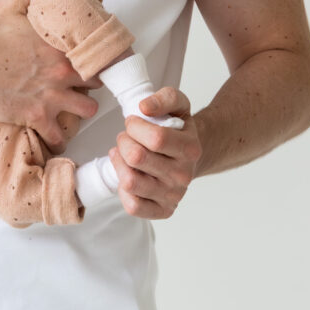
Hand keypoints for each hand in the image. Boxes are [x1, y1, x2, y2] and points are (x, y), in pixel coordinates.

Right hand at [0, 0, 100, 151]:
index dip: (101, 53)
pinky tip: (54, 126)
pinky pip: (60, 135)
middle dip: (95, 80)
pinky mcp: (36, 117)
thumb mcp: (13, 2)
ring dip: (82, 106)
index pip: (99, 50)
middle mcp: (62, 71)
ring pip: (88, 109)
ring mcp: (51, 96)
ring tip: (73, 102)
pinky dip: (59, 133)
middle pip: (100, 80)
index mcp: (60, 43)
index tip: (97, 55)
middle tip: (86, 78)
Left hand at [109, 87, 202, 218]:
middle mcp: (183, 175)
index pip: (155, 138)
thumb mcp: (177, 105)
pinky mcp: (163, 211)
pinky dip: (122, 189)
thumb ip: (163, 98)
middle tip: (126, 137)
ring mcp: (173, 196)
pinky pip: (132, 206)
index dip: (135, 125)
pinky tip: (128, 173)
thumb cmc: (177, 129)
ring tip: (124, 153)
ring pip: (130, 181)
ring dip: (119, 162)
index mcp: (190, 148)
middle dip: (123, 141)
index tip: (132, 122)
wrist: (188, 156)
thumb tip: (144, 107)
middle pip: (137, 158)